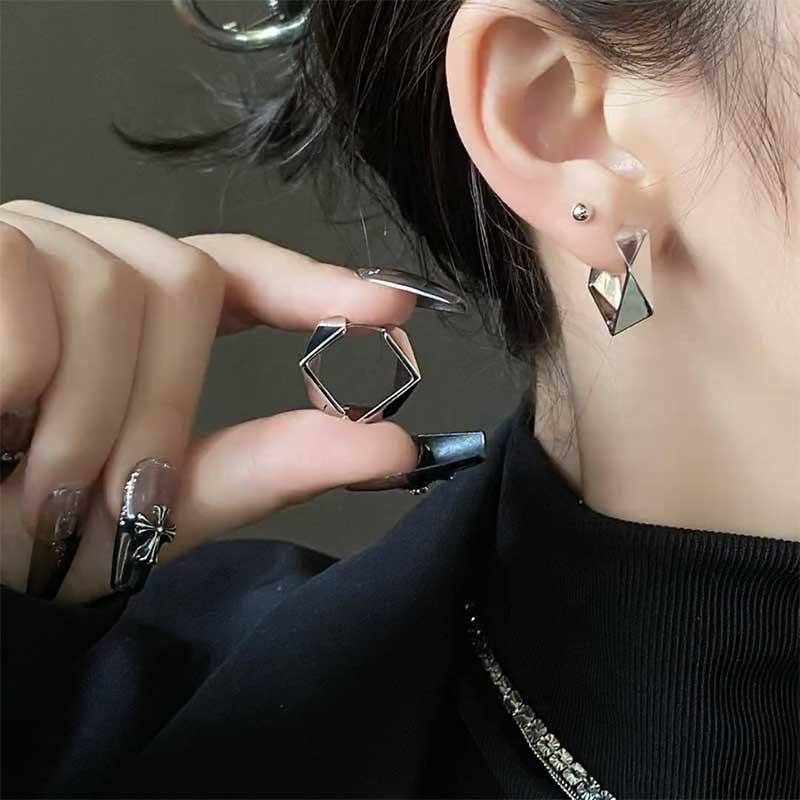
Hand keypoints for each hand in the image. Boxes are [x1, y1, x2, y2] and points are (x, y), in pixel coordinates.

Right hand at [0, 200, 419, 603]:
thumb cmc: (19, 519)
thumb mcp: (148, 502)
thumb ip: (264, 469)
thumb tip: (392, 451)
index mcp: (129, 310)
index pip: (232, 270)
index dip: (309, 282)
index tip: (387, 308)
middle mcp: (78, 254)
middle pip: (176, 279)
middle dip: (158, 403)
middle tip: (105, 491)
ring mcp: (17, 238)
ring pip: (107, 286)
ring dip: (83, 414)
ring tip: (26, 472)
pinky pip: (23, 289)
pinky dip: (17, 382)